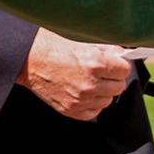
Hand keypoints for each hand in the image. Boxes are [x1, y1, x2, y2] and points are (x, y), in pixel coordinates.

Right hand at [17, 28, 131, 120]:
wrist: (28, 60)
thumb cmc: (52, 46)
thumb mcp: (83, 41)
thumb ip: (106, 50)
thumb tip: (122, 56)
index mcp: (95, 63)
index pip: (124, 70)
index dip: (120, 65)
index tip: (115, 64)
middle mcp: (90, 84)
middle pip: (119, 87)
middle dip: (113, 78)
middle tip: (102, 72)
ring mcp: (80, 100)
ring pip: (108, 101)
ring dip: (103, 92)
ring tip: (90, 81)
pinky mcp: (71, 111)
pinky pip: (94, 112)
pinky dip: (92, 104)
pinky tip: (84, 92)